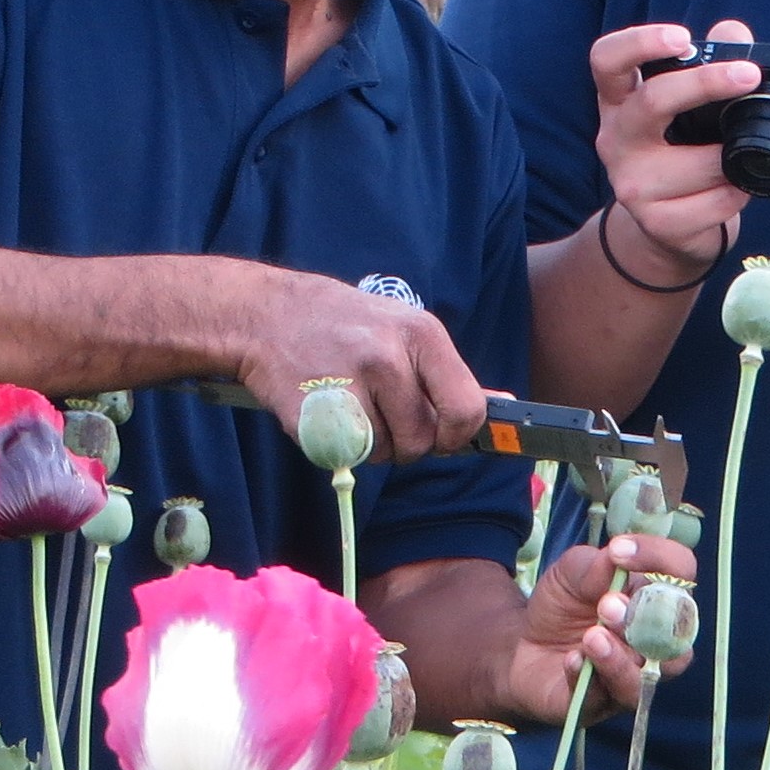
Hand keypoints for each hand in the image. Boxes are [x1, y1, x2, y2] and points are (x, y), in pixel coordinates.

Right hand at [239, 271, 486, 463]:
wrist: (267, 314)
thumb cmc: (346, 328)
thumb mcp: (404, 333)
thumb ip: (448, 375)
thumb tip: (503, 404)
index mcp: (423, 334)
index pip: (467, 408)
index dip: (455, 435)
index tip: (438, 435)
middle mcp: (390, 353)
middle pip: (423, 440)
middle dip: (408, 445)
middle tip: (384, 420)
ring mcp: (350, 379)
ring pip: (384, 453)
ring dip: (371, 446)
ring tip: (351, 409)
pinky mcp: (314, 408)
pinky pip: (347, 455)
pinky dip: (339, 447)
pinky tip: (328, 414)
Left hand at [503, 533, 698, 722]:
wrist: (521, 648)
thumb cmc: (562, 607)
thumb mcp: (568, 573)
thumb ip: (592, 564)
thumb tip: (615, 556)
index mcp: (655, 597)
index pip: (681, 572)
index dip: (659, 558)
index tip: (618, 550)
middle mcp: (655, 639)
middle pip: (675, 632)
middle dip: (644, 616)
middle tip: (607, 603)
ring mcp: (632, 674)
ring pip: (648, 677)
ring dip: (621, 655)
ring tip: (592, 637)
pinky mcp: (602, 704)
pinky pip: (605, 697)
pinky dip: (588, 675)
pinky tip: (572, 660)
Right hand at [589, 19, 755, 285]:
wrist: (667, 226)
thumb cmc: (681, 152)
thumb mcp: (690, 105)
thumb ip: (712, 60)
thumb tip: (734, 34)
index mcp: (619, 101)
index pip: (606, 59)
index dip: (639, 42)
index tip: (683, 37)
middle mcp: (616, 139)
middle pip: (652, 101)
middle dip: (705, 83)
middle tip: (748, 74)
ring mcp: (630, 184)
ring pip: (699, 161)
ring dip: (734, 156)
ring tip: (747, 154)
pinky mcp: (656, 221)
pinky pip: (715, 202)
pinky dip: (738, 192)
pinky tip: (738, 187)